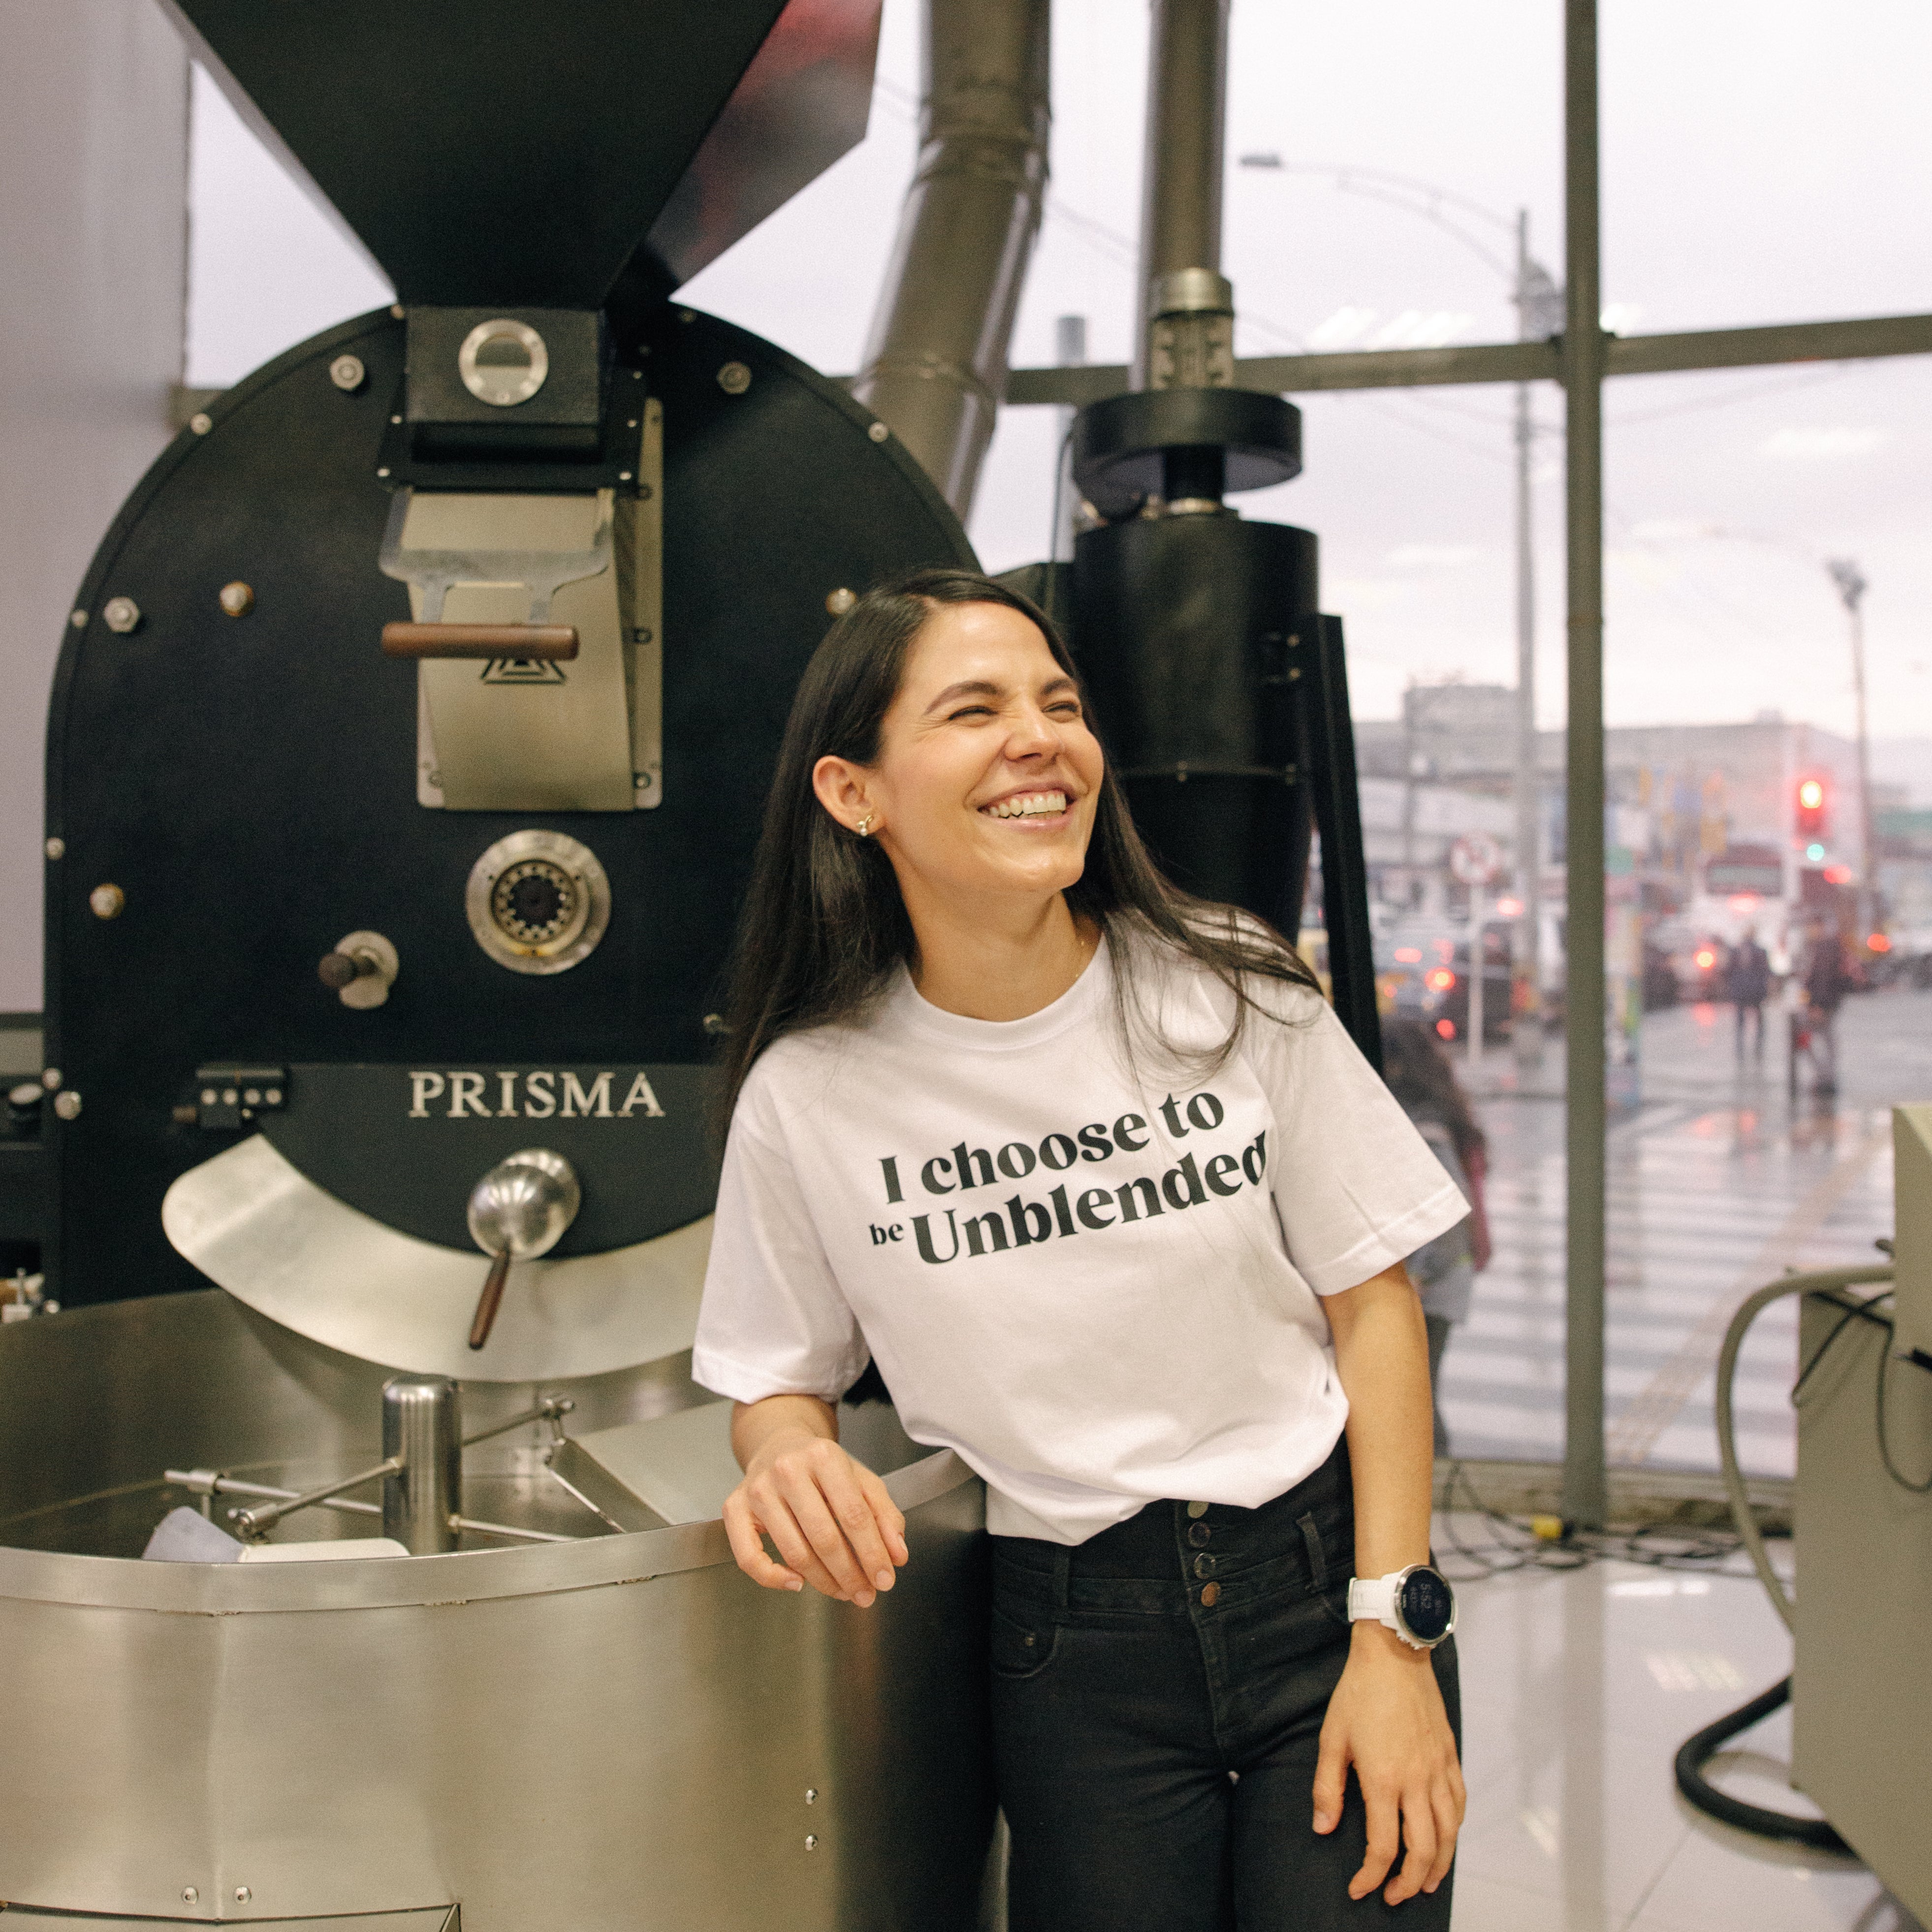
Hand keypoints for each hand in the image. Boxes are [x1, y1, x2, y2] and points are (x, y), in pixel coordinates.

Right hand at [722, 1428, 908, 1605]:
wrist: (778, 1444)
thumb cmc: (823, 1467)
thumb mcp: (860, 1479)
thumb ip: (884, 1514)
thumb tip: (897, 1555)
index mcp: (823, 1456)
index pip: (853, 1514)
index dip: (872, 1553)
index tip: (885, 1578)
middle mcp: (787, 1469)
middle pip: (824, 1537)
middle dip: (850, 1574)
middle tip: (865, 1594)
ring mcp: (757, 1489)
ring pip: (794, 1551)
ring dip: (823, 1581)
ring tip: (843, 1592)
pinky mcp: (734, 1507)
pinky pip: (749, 1557)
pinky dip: (773, 1578)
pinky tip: (797, 1584)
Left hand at [1312, 1625, 1464, 1903]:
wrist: (1394, 1653)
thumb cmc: (1358, 1693)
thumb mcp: (1331, 1738)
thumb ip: (1327, 1788)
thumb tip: (1324, 1829)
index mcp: (1384, 1780)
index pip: (1383, 1847)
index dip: (1372, 1877)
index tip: (1360, 1890)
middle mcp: (1417, 1781)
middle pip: (1423, 1850)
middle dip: (1408, 1882)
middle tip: (1394, 1896)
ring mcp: (1438, 1769)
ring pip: (1449, 1834)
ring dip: (1439, 1865)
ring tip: (1425, 1882)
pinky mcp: (1450, 1756)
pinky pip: (1459, 1804)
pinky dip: (1454, 1830)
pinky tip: (1445, 1839)